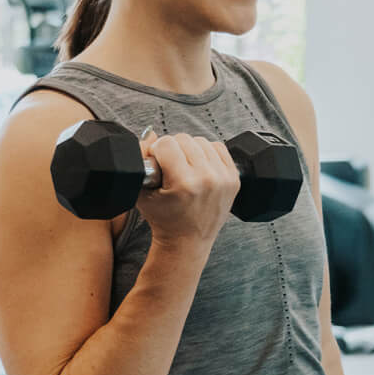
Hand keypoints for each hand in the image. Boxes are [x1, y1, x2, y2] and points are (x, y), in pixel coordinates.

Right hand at [136, 132, 238, 249]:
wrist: (188, 240)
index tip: (156, 162)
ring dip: (189, 150)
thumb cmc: (164, 219)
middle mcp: (207, 179)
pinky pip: (218, 147)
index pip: (167, 143)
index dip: (156, 151)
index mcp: (184, 183)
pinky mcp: (233, 178)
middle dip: (172, 149)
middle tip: (169, 167)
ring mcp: (223, 178)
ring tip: (184, 167)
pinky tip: (198, 166)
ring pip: (201, 141)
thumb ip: (140, 160)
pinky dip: (207, 152)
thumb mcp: (141, 193)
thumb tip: (150, 134)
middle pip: (184, 139)